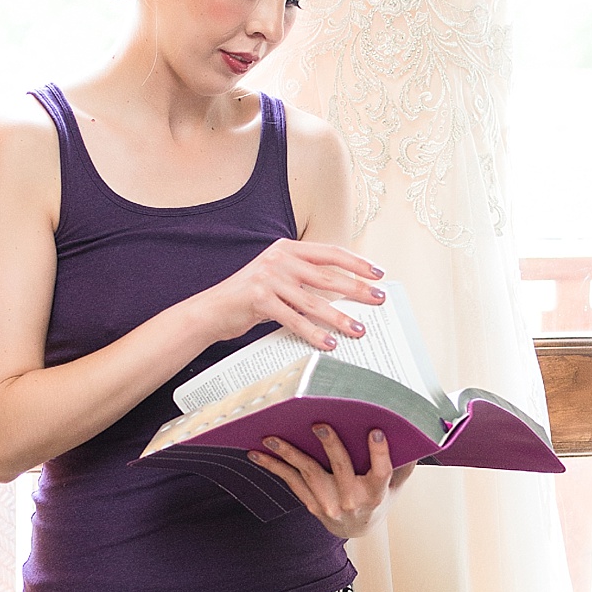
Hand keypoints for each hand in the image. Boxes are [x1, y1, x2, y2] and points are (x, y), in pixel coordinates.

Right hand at [198, 238, 385, 350]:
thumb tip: (346, 291)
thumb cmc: (252, 297)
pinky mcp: (259, 299)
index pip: (330, 253)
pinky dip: (313, 333)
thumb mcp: (279, 278)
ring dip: (340, 318)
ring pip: (314, 301)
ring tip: (359, 330)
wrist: (213, 309)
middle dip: (357, 289)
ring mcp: (268, 278)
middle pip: (328, 276)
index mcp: (288, 248)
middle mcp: (279, 259)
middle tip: (379, 299)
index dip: (356, 263)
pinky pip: (294, 319)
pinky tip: (329, 343)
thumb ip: (305, 278)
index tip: (378, 273)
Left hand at [247, 424, 415, 539]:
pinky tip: (257, 453)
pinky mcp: (311, 504)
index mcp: (376, 493)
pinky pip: (291, 482)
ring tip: (272, 437)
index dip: (379, 452)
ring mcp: (329, 504)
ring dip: (289, 454)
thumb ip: (404, 464)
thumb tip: (416, 435)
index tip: (376, 432)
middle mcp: (352, 500)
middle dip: (330, 446)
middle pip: (341, 469)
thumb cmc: (379, 498)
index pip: (381, 471)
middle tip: (318, 425)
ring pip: (308, 474)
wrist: (357, 529)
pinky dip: (274, 467)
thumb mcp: (396, 486)